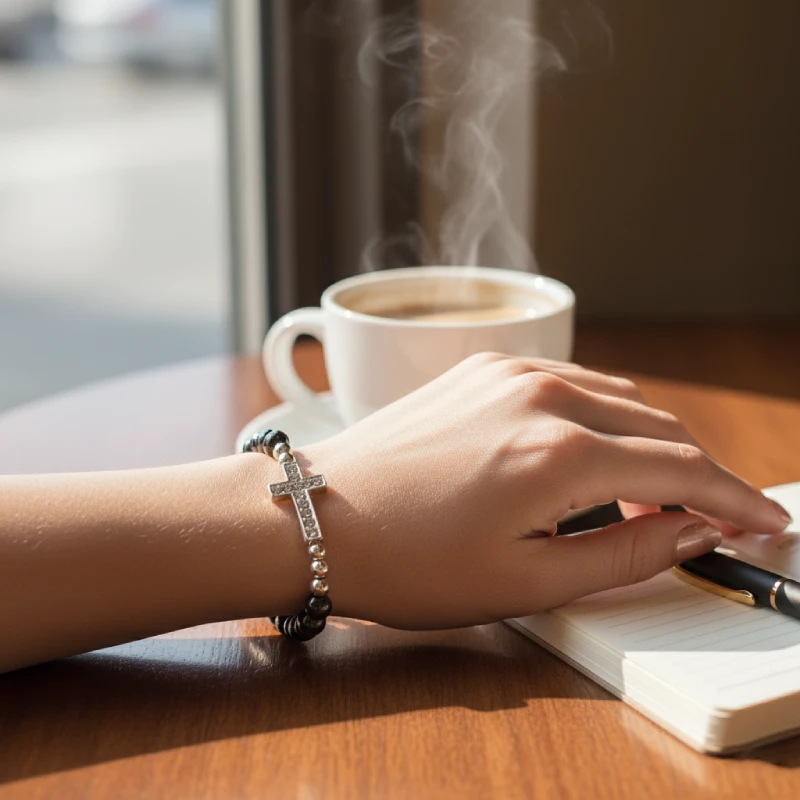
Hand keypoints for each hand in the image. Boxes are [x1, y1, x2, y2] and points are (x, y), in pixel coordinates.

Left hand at [305, 353, 790, 629]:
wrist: (315, 518)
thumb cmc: (407, 561)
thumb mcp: (526, 583)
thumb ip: (625, 552)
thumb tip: (691, 529)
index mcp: (558, 451)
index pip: (682, 468)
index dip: (735, 501)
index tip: (764, 523)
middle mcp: (540, 392)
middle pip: (657, 424)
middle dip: (695, 472)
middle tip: (711, 518)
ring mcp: (508, 370)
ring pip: (616, 397)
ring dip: (647, 442)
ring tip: (647, 497)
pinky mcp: (481, 366)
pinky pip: (570, 383)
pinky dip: (600, 417)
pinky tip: (590, 454)